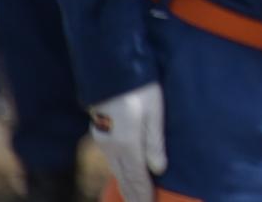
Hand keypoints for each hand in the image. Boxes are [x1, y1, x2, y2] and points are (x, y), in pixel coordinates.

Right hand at [89, 82, 165, 201]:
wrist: (110, 72)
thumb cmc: (138, 88)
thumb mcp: (155, 111)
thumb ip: (155, 141)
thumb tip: (159, 169)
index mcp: (128, 143)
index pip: (138, 176)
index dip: (143, 193)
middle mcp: (112, 147)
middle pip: (124, 178)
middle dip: (133, 195)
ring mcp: (105, 142)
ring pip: (117, 171)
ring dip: (125, 188)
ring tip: (133, 199)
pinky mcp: (102, 136)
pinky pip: (113, 162)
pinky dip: (119, 175)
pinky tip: (123, 179)